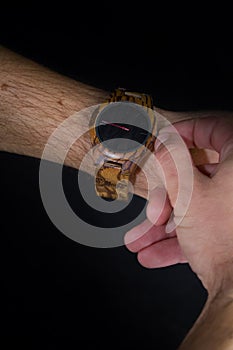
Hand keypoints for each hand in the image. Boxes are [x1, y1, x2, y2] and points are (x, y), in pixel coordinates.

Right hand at [125, 116, 232, 295]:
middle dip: (166, 199)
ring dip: (165, 226)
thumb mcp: (186, 193)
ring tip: (139, 242)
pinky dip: (179, 240)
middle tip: (152, 212)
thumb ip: (172, 162)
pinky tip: (153, 254)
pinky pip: (203, 228)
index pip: (212, 128)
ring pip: (197, 206)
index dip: (183, 132)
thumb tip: (165, 142)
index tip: (163, 142)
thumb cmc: (222, 238)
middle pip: (198, 177)